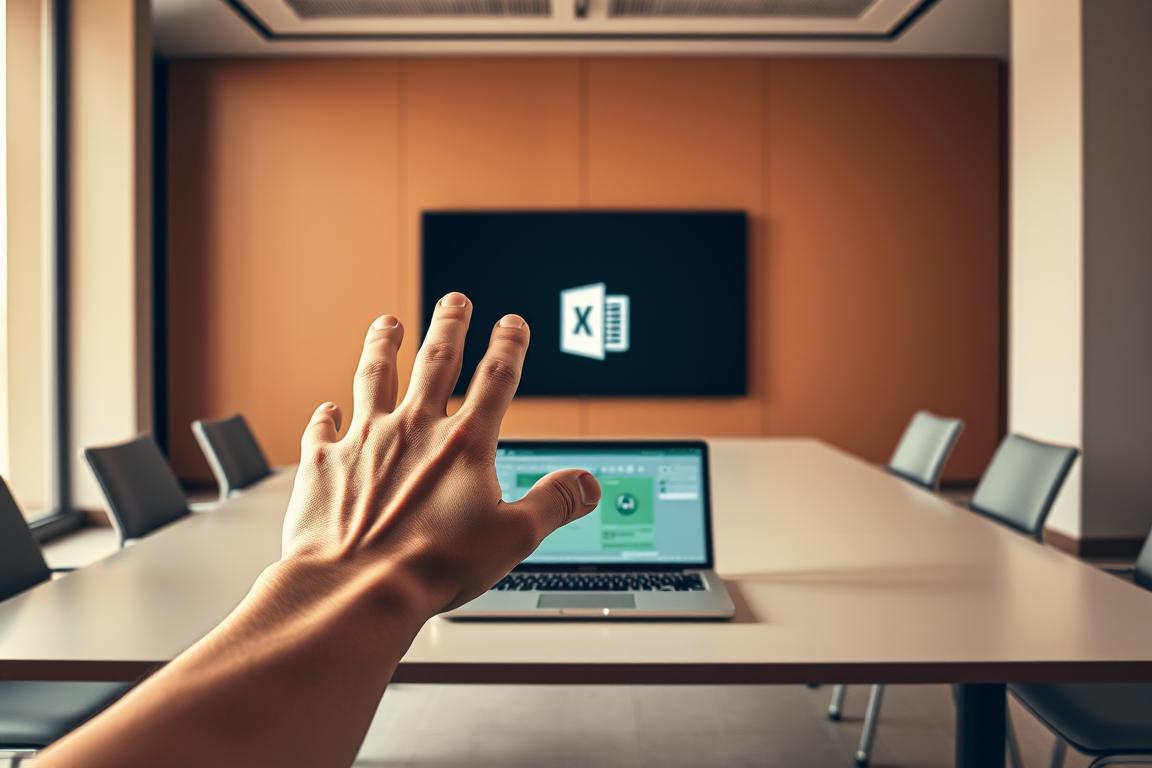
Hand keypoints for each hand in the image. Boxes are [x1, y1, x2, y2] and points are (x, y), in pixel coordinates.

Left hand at [280, 292, 601, 616]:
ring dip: (382, 346)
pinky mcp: (325, 463)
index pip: (495, 379)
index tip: (512, 323)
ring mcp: (365, 441)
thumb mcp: (513, 538)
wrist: (355, 588)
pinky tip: (326, 408)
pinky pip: (323, 428)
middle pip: (435, 360)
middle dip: (449, 325)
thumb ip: (553, 503)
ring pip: (374, 376)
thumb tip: (586, 484)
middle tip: (455, 300)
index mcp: (463, 444)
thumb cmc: (432, 567)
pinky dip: (325, 416)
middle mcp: (413, 430)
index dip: (509, 346)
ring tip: (386, 324)